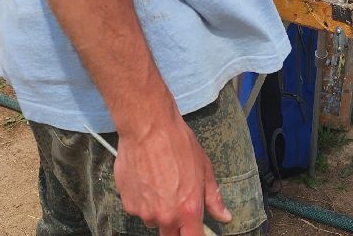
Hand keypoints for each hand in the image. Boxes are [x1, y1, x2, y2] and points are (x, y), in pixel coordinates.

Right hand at [112, 108, 229, 234]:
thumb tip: (224, 216)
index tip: (195, 229)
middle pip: (170, 235)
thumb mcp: (205, 169)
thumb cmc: (178, 144)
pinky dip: (142, 199)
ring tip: (160, 182)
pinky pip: (138, 209)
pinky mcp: (128, 203)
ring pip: (153, 220)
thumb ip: (213, 198)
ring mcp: (144, 212)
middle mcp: (165, 216)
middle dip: (176, 224)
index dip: (195, 235)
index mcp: (188, 210)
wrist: (147, 128)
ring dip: (158, 209)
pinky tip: (146, 178)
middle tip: (176, 200)